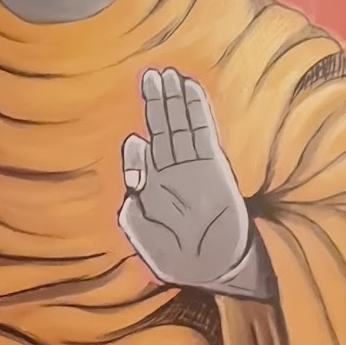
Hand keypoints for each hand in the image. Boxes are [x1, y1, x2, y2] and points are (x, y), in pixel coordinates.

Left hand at [118, 68, 250, 290]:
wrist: (213, 270)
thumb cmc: (176, 259)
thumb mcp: (142, 237)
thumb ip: (132, 211)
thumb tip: (132, 182)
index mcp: (153, 189)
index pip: (143, 156)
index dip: (137, 146)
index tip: (135, 140)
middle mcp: (172, 173)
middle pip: (162, 130)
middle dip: (156, 103)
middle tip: (150, 75)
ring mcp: (193, 167)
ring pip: (180, 125)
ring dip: (174, 99)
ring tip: (167, 74)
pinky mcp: (213, 165)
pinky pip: (202, 130)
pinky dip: (195, 109)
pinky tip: (189, 88)